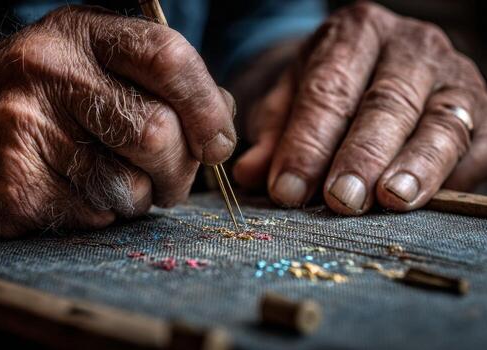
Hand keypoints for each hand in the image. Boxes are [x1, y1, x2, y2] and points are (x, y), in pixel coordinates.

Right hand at [0, 6, 235, 236]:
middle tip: (169, 177)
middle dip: (178, 170)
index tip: (218, 144)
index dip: (206, 107)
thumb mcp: (103, 66)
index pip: (167, 58)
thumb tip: (221, 126)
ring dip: (139, 196)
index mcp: (84, 34)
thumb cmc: (54, 99)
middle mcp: (50, 71)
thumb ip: (166, 86)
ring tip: (112, 178)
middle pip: (158, 134)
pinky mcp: (15, 185)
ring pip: (131, 186)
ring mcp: (25, 127)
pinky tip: (76, 190)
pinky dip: (102, 212)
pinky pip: (96, 215)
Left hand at [233, 2, 486, 214]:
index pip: (329, 89)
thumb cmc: (329, 87)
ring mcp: (454, 76)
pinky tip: (423, 202)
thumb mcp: (291, 98)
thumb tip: (250, 174)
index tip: (288, 189)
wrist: (380, 67)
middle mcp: (411, 46)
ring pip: (440, 123)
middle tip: (341, 199)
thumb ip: (272, 133)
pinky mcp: (482, 111)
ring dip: (415, 166)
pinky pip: (473, 146)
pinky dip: (450, 177)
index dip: (307, 142)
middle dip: (362, 156)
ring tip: (390, 200)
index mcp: (355, 33)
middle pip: (387, 104)